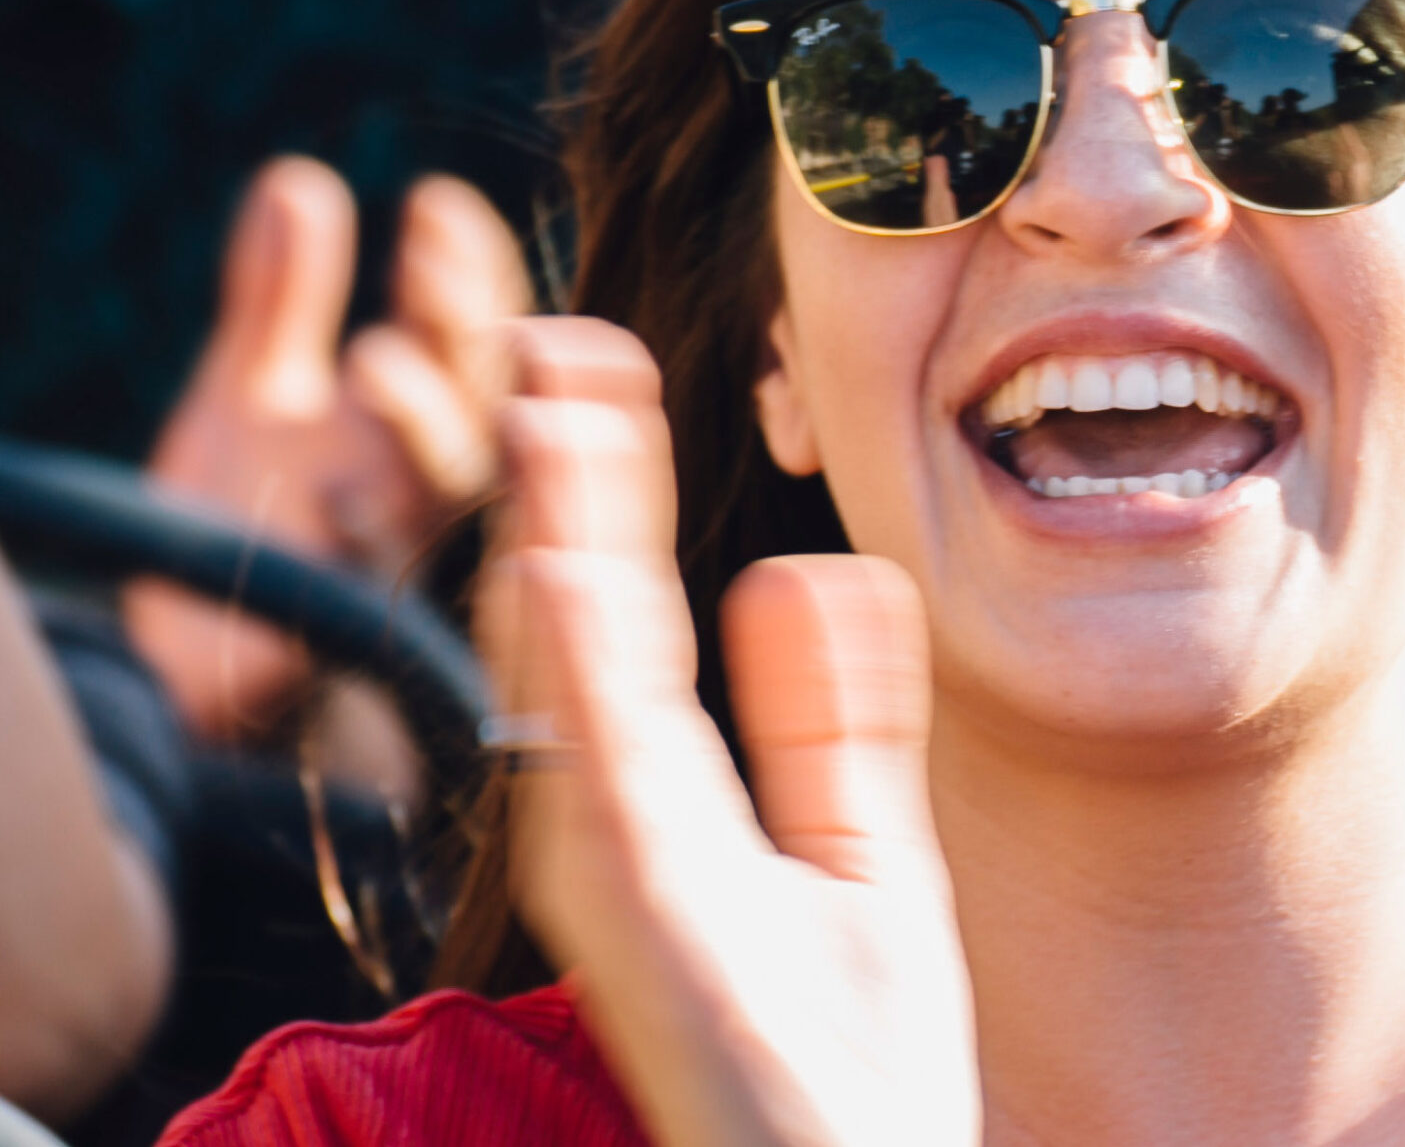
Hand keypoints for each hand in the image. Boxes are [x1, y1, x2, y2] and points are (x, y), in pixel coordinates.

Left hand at [127, 155, 528, 741]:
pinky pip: (367, 598)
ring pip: (439, 501)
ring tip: (371, 360)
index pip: (475, 346)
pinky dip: (354, 542)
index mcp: (415, 436)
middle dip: (463, 330)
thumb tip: (302, 179)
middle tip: (427, 254)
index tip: (432, 206)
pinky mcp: (333, 641)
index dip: (466, 277)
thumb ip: (280, 299)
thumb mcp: (247, 399)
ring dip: (420, 427)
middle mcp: (420, 501)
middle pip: (481, 405)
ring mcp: (387, 570)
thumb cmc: (226, 531)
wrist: (156, 673)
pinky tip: (329, 491)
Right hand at [476, 317, 977, 1146]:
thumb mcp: (860, 862)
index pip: (626, 613)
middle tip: (543, 333)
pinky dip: (581, 674)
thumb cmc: (850, 1077)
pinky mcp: (662, 949)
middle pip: (574, 634)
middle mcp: (630, 839)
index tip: (592, 352)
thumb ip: (834, 723)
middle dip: (557, 483)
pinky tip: (567, 565)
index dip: (605, 481)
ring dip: (552, 539)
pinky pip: (613, 791)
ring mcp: (638, 894)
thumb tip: (807, 565)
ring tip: (546, 404)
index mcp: (672, 807)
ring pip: (570, 686)